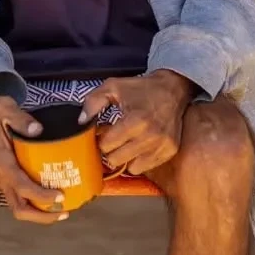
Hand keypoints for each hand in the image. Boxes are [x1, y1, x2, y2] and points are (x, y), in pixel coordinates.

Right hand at [0, 83, 69, 223]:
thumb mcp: (6, 108)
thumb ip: (21, 119)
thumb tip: (38, 130)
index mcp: (1, 161)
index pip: (22, 186)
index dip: (41, 195)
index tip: (61, 196)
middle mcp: (0, 175)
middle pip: (19, 208)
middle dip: (41, 216)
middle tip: (64, 213)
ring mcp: (0, 178)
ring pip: (17, 206)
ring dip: (38, 213)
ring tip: (60, 210)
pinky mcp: (3, 176)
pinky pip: (18, 197)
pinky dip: (34, 202)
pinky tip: (49, 196)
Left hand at [79, 70, 195, 176]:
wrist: (173, 89)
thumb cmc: (141, 88)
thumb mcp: (113, 87)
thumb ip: (93, 102)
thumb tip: (81, 121)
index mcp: (136, 120)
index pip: (107, 145)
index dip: (101, 138)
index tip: (104, 133)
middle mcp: (150, 136)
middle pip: (116, 159)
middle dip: (110, 150)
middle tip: (113, 139)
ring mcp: (161, 146)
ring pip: (130, 167)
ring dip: (124, 157)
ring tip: (125, 144)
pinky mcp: (169, 151)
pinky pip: (145, 167)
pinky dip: (138, 160)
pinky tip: (138, 147)